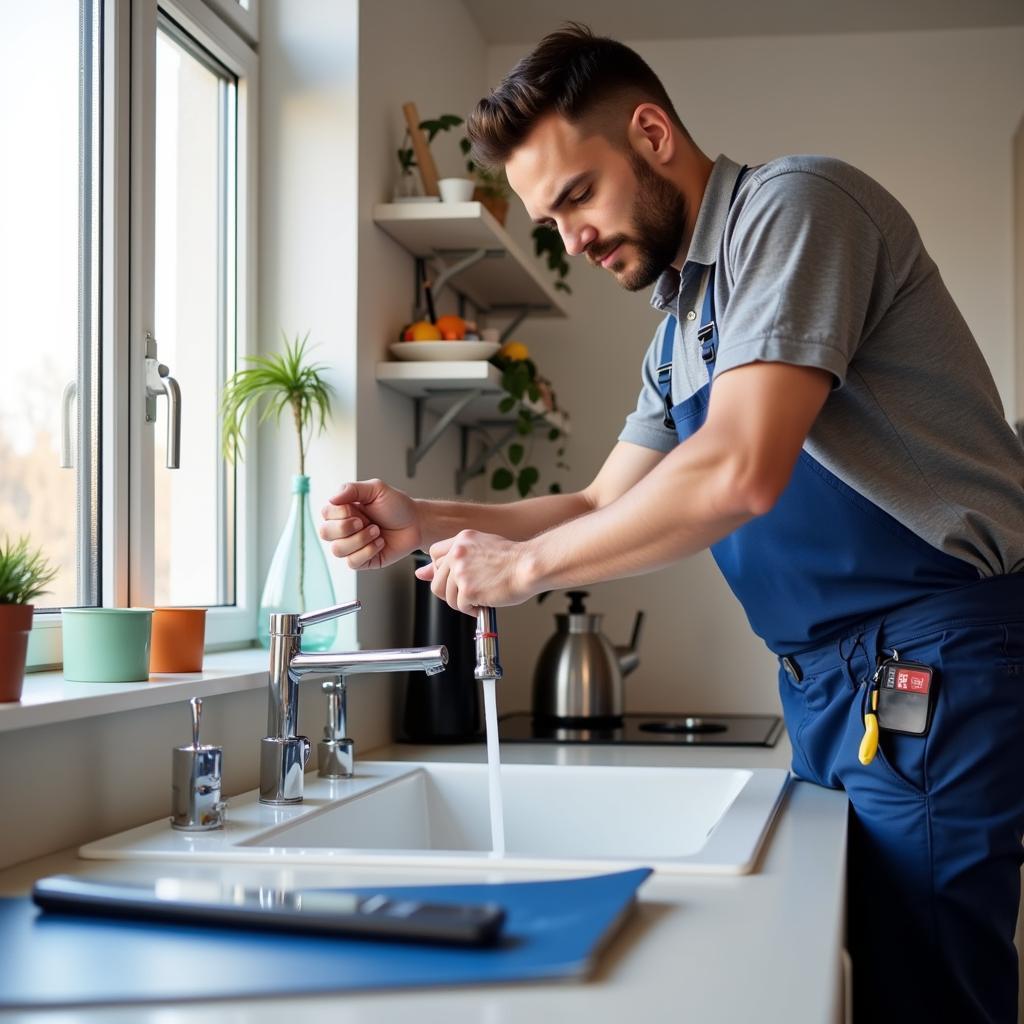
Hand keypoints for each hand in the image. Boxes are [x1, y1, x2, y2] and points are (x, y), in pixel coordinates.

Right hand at [320, 478, 421, 569]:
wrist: (416, 523)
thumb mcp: (376, 489)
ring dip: (360, 540)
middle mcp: (343, 529)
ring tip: (376, 532)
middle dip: (346, 528)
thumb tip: (331, 498)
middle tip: (367, 522)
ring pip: (337, 550)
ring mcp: (352, 545)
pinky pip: (352, 562)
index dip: (340, 513)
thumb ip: (352, 489)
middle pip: (325, 533)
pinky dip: (368, 551)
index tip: (359, 509)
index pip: (325, 514)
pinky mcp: (362, 560)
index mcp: (343, 510)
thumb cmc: (396, 505)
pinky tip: (380, 543)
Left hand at [414, 530, 535, 614]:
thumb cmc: (514, 559)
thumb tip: (422, 573)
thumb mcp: (482, 547)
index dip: (441, 571)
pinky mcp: (468, 589)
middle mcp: (458, 553)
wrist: (531, 565)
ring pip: (447, 596)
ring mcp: (461, 571)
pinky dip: (472, 610)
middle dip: (450, 592)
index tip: (451, 579)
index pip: (434, 556)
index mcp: (461, 540)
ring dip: (462, 602)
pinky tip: (485, 603)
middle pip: (436, 581)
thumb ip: (455, 557)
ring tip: (480, 599)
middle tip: (469, 593)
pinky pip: (460, 606)